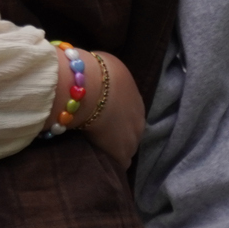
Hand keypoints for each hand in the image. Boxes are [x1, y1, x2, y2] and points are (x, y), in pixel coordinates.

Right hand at [80, 51, 143, 168]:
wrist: (88, 88)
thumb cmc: (96, 71)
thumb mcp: (106, 65)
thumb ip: (107, 76)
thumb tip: (101, 75)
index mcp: (137, 99)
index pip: (131, 112)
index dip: (117, 115)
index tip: (104, 115)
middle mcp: (140, 119)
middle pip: (131, 130)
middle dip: (119, 132)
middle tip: (100, 132)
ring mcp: (132, 138)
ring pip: (126, 147)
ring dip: (115, 148)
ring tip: (98, 148)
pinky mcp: (121, 154)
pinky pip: (119, 162)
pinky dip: (111, 161)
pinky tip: (99, 160)